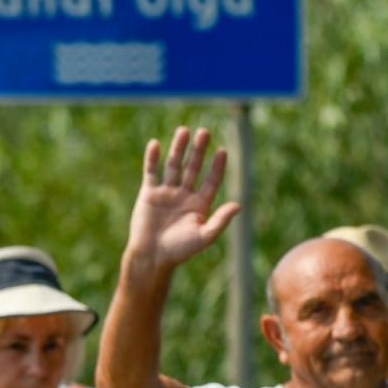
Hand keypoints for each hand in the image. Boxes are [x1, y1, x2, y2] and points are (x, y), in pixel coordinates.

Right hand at [125, 127, 241, 274]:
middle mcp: (185, 196)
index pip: (211, 181)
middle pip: (193, 168)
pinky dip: (152, 158)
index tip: (222, 151)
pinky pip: (151, 172)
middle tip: (204, 132)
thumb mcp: (204, 236)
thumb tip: (239, 205)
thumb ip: (220, 220)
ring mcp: (167, 193)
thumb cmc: (180, 251)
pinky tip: (156, 144)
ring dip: (178, 148)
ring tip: (184, 130)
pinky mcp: (149, 193)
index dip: (217, 166)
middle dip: (199, 151)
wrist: (152, 257)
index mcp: (200, 205)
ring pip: (174, 165)